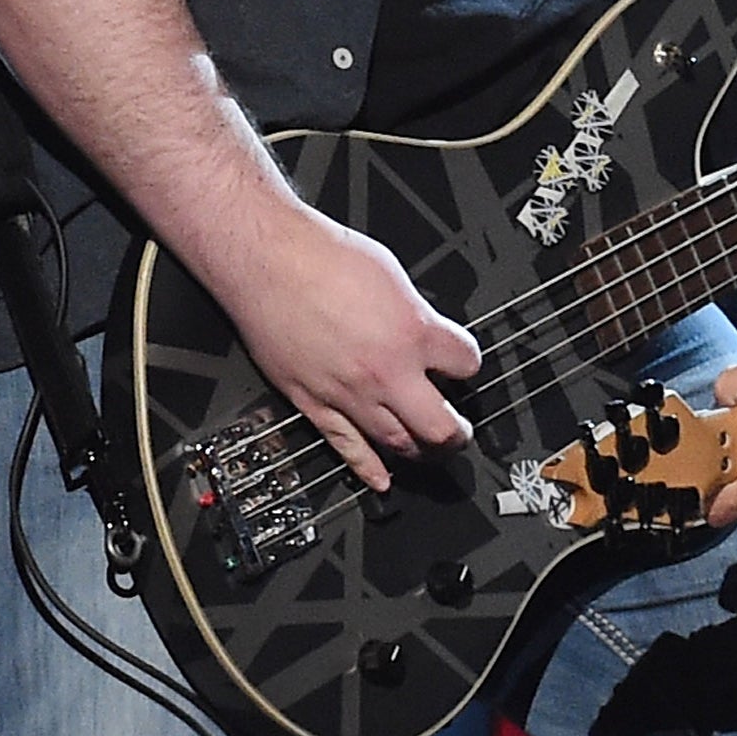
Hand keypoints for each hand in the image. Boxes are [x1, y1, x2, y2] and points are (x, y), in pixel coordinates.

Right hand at [216, 205, 481, 491]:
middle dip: (456, 431)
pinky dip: (367, 468)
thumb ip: (414, 314)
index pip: (465, 364)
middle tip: (460, 430)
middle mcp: (386, 370)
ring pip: (397, 443)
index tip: (461, 366)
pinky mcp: (314, 404)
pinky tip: (381, 478)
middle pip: (439, 425)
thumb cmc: (323, 257)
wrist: (269, 261)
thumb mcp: (392, 275)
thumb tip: (424, 331)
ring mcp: (349, 393)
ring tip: (429, 449)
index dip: (466, 365)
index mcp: (413, 332)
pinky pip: (346, 447)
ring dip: (419, 450)